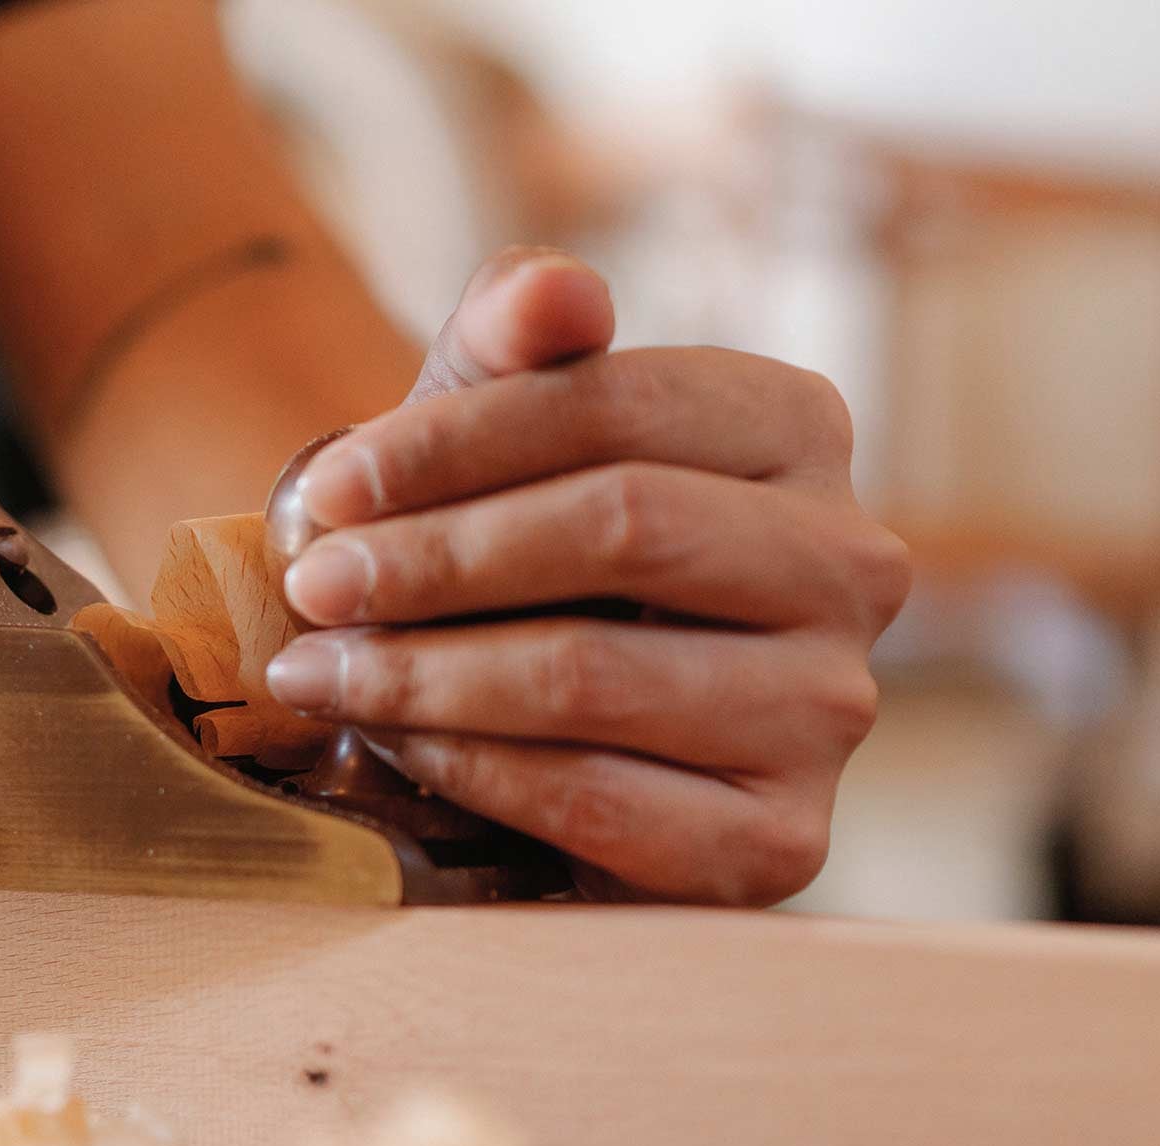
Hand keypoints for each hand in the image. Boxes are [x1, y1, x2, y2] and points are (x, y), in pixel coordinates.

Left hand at [262, 249, 909, 904]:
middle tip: (309, 587)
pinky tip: (393, 744)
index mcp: (796, 429)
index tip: (326, 487)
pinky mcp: (780, 842)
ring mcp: (830, 709)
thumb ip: (510, 338)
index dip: (454, 442)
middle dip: (434, 559)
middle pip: (621, 524)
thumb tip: (554, 290)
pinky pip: (596, 798)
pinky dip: (469, 768)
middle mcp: (850, 563)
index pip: (620, 403)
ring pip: (594, 673)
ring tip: (316, 672)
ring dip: (423, 674)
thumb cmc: (504, 550)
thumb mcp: (487, 430)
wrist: (518, 720)